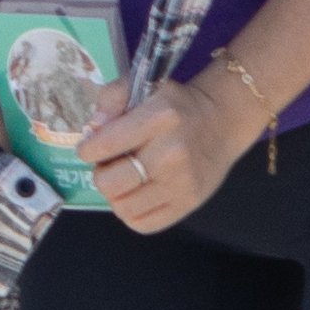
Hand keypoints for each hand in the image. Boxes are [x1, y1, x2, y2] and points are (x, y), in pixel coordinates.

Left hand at [75, 46, 263, 236]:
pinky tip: (137, 194)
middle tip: (110, 165)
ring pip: (123, 208)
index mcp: (160, 118)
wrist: (222, 122)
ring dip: (116, 195)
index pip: (105, 144)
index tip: (90, 148)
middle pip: (110, 183)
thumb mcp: (144, 85)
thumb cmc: (176, 105)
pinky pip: (143, 224)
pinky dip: (132, 212)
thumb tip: (92, 130)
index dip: (87, 150)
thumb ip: (112, 99)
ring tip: (125, 180)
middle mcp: (172, 153)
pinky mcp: (189, 204)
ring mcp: (182, 183)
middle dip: (101, 174)